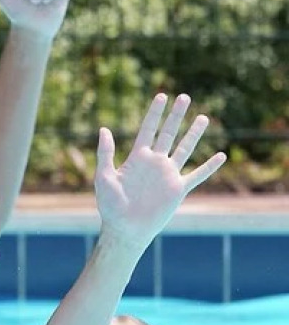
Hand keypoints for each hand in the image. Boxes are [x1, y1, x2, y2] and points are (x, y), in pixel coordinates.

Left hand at [95, 93, 225, 246]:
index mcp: (137, 159)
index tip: (161, 96)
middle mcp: (154, 163)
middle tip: (184, 97)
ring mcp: (167, 175)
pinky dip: (209, 166)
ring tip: (203, 118)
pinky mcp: (178, 189)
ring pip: (185, 149)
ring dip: (194, 134)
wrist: (125, 229)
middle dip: (175, 116)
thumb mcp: (103, 177)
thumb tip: (104, 129)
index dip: (154, 113)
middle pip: (168, 134)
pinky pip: (197, 175)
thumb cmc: (110, 206)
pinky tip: (221, 156)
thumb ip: (105, 153)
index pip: (147, 130)